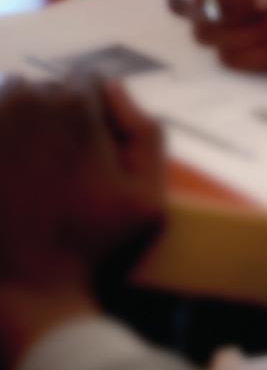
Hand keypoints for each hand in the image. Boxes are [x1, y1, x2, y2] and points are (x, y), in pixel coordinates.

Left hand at [0, 78, 164, 369]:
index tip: (96, 148)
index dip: (97, 112)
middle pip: (50, 89)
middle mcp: (28, 101)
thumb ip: (148, 133)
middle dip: (61, 116)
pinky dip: (5, 141)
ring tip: (34, 168)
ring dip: (27, 123)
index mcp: (75, 106)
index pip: (89, 80)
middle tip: (65, 166)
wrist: (21, 288)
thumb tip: (115, 89)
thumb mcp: (150, 200)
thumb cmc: (89, 246)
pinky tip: (13, 175)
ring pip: (15, 100)